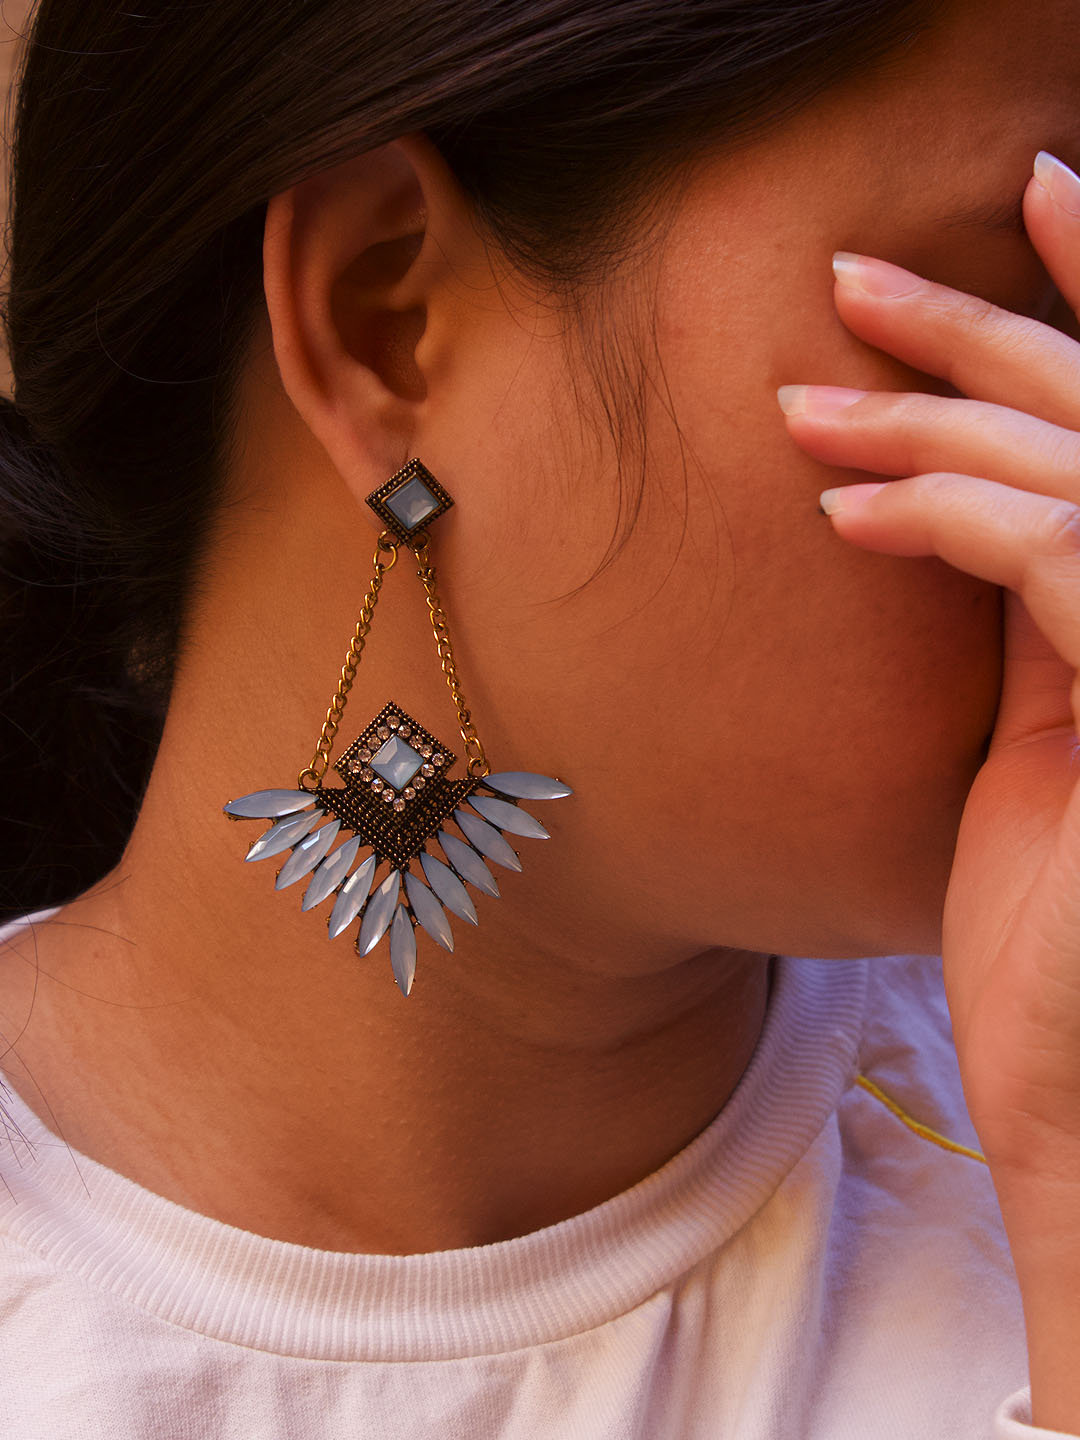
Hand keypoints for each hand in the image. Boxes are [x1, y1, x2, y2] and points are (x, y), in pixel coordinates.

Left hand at [779, 151, 1079, 1192]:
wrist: (1075, 1091)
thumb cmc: (1051, 934)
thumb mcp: (1038, 743)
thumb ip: (1036, 617)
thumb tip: (971, 511)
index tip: (1025, 205)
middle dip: (983, 331)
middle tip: (855, 276)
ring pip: (1075, 472)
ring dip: (925, 426)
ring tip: (804, 406)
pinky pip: (1054, 558)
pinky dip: (944, 519)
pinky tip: (842, 516)